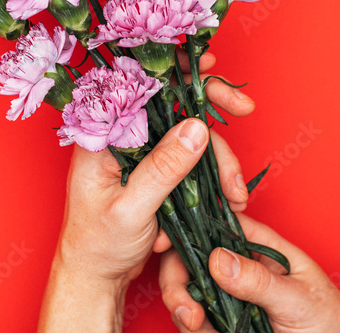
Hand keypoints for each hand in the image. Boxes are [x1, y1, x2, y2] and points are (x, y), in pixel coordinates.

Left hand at [38, 51, 255, 331]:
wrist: (95, 277)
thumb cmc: (96, 246)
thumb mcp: (131, 209)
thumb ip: (163, 168)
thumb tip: (196, 127)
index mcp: (103, 135)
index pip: (141, 84)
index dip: (176, 67)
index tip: (210, 63)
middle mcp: (123, 135)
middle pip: (173, 102)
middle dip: (212, 106)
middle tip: (244, 110)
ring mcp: (142, 152)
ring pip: (189, 133)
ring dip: (219, 158)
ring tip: (235, 194)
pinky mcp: (157, 170)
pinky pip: (192, 158)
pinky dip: (214, 174)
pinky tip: (224, 196)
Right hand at [160, 212, 339, 332]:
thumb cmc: (328, 316)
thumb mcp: (297, 295)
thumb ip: (258, 279)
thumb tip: (218, 259)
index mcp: (257, 245)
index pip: (215, 224)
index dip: (186, 229)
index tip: (165, 245)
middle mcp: (238, 266)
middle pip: (191, 259)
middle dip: (178, 280)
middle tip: (185, 307)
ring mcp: (229, 295)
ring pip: (188, 292)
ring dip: (183, 307)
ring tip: (195, 324)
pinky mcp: (224, 322)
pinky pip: (197, 321)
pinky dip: (192, 327)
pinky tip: (201, 331)